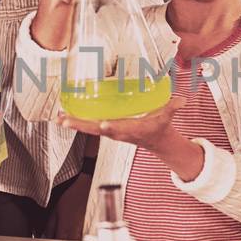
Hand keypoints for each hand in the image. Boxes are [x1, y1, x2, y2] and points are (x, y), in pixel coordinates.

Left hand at [55, 96, 188, 151]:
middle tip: (65, 119)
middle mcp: (117, 131)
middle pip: (96, 129)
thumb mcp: (168, 116)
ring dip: (73, 123)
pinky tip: (63, 115)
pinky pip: (88, 125)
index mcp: (132, 129)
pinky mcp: (105, 128)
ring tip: (58, 117)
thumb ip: (174, 106)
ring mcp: (109, 131)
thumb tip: (182, 99)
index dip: (111, 127)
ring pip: (88, 128)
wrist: (154, 140)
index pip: (120, 128)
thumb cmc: (159, 126)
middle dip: (81, 125)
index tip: (103, 124)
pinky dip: (75, 121)